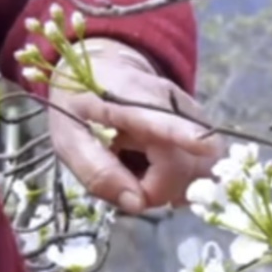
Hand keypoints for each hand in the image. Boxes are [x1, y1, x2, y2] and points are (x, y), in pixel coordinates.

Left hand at [47, 39, 218, 213]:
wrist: (103, 67)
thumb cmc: (79, 103)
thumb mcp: (66, 137)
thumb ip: (95, 170)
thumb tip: (136, 203)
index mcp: (127, 99)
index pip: (161, 118)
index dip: (185, 134)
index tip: (204, 147)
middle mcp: (170, 101)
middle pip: (186, 160)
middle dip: (158, 189)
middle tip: (125, 181)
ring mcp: (191, 111)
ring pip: (200, 166)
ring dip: (170, 184)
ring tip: (137, 168)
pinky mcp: (201, 122)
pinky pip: (201, 162)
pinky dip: (179, 176)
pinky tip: (153, 165)